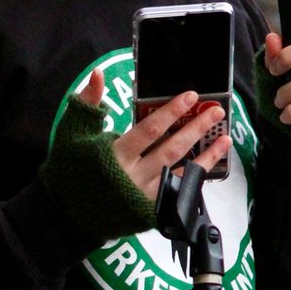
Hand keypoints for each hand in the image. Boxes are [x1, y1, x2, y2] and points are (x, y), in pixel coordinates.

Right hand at [78, 70, 230, 200]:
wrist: (66, 216)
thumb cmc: (70, 170)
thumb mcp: (71, 133)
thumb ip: (88, 103)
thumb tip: (98, 73)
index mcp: (116, 154)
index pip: (150, 129)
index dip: (172, 112)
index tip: (192, 96)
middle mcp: (135, 175)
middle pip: (172, 148)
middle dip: (196, 128)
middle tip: (216, 111)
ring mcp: (145, 196)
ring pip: (182, 172)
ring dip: (206, 155)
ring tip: (225, 137)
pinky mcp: (151, 212)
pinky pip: (180, 192)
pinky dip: (197, 178)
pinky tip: (211, 165)